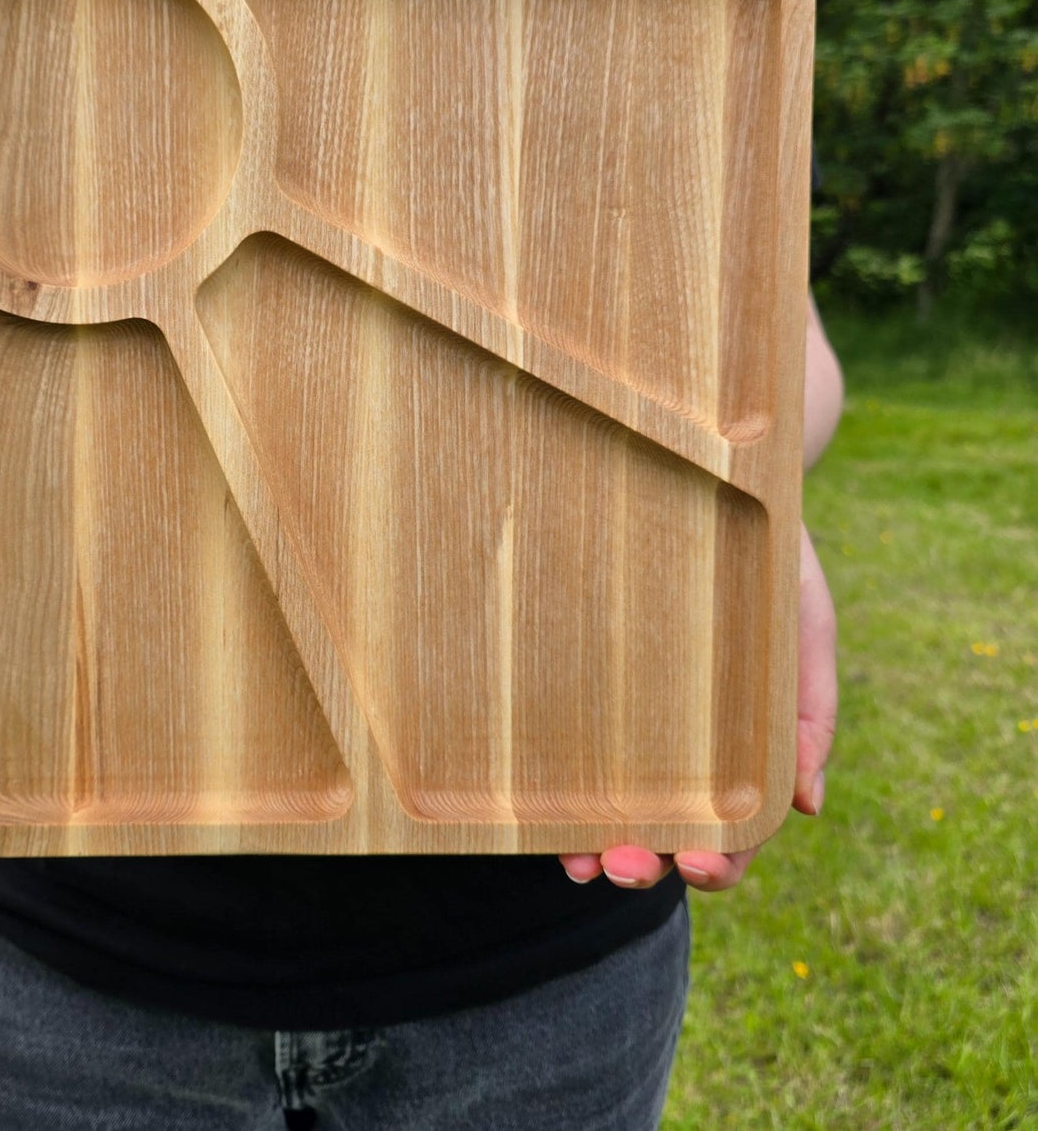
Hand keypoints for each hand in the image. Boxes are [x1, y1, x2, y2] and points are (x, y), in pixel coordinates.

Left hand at [559, 522, 837, 892]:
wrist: (714, 475)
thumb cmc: (772, 557)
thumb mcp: (804, 623)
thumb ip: (810, 708)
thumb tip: (808, 807)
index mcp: (736, 740)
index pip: (732, 824)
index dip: (718, 859)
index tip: (700, 865)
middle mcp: (676, 741)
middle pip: (662, 824)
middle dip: (643, 860)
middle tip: (622, 866)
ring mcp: (622, 713)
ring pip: (606, 798)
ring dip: (591, 840)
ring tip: (577, 858)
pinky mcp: (576, 676)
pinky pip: (558, 739)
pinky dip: (550, 784)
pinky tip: (532, 805)